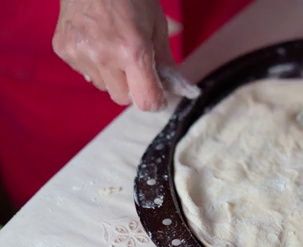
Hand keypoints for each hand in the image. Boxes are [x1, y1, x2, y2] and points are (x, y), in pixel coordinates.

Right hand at [52, 0, 172, 110]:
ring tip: (114, 46)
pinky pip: (85, 72)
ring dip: (113, 76)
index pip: (146, 100)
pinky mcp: (63, 49)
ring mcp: (80, 53)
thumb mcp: (157, 25)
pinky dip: (94, 64)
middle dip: (133, 87)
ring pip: (103, 86)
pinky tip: (97, 41)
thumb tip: (175, 89)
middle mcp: (104, 56)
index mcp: (132, 50)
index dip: (156, 101)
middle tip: (136, 65)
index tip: (160, 95)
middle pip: (123, 98)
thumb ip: (165, 61)